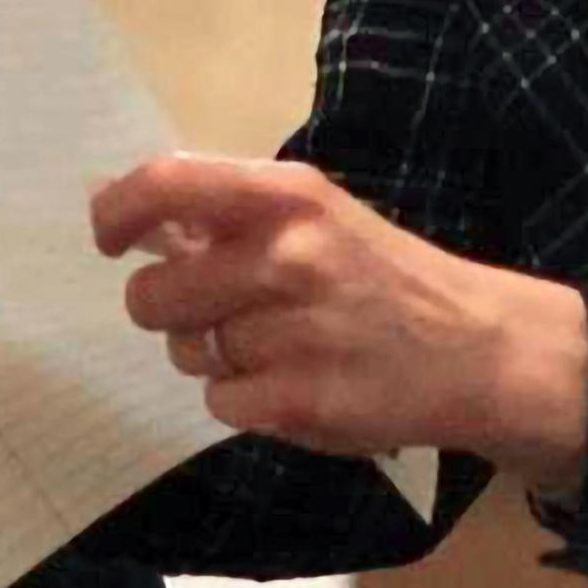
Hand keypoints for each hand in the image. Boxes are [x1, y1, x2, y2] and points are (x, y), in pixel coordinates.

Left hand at [89, 157, 587, 495]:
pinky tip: (293, 383)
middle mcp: (286, 255)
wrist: (479, 350)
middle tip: (216, 311)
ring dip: (212, 355)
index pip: (165, 184)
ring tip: (274, 346)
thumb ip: (229, 214)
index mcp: (287, 195)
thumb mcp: (317, 215)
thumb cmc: (384, 274)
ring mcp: (292, 332)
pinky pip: (218, 402)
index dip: (117, 213)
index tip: (109, 241)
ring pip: (185, 352)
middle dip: (170, 310)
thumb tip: (126, 209)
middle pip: (154, 294)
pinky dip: (244, 400)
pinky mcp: (298, 401)